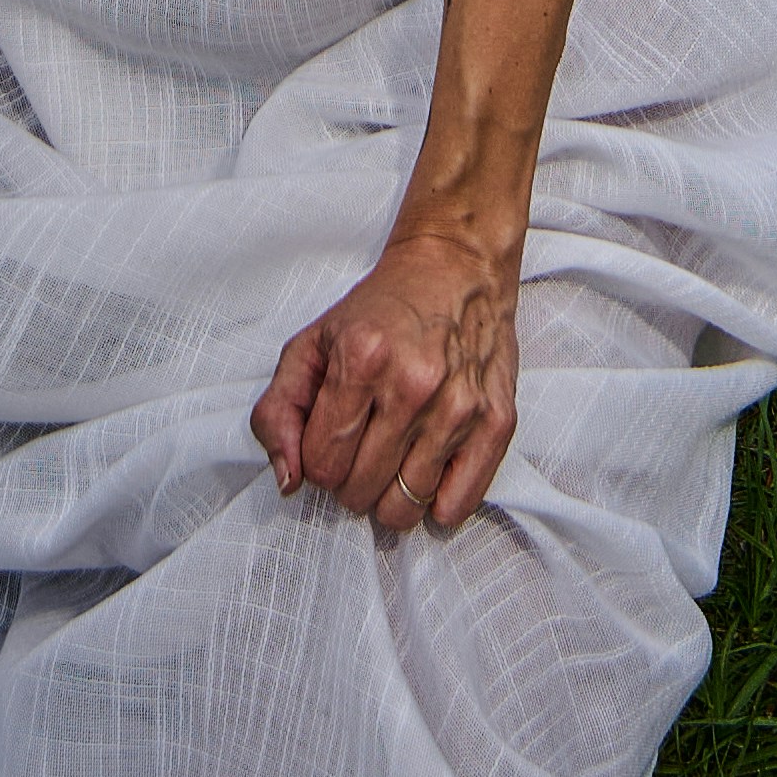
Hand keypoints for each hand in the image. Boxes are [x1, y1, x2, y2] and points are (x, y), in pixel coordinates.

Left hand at [251, 215, 519, 537]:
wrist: (456, 269)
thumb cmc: (381, 310)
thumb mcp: (311, 344)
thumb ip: (279, 411)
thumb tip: (289, 480)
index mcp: (361, 360)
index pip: (322, 464)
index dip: (318, 461)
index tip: (331, 439)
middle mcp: (414, 385)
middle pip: (360, 491)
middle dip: (350, 479)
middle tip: (362, 445)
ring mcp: (460, 407)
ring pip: (404, 507)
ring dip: (389, 495)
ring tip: (393, 457)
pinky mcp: (496, 422)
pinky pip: (456, 506)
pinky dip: (435, 503)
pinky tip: (426, 470)